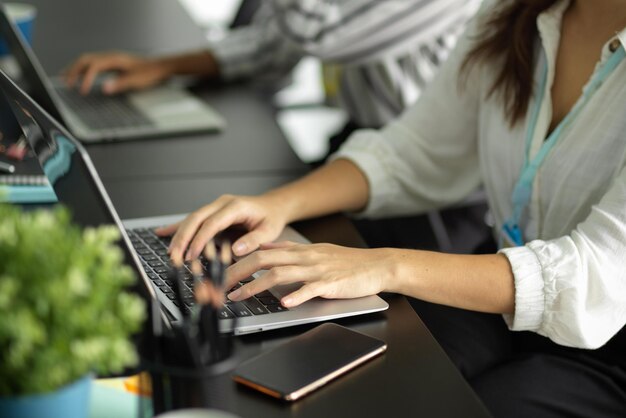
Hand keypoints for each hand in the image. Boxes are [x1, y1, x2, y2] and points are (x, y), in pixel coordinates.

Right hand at [64, 51, 169, 94]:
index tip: (82, 90)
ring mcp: (111, 59)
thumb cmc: (151, 73)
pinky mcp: (112, 63)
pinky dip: (83, 70)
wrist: (160, 67)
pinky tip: (80, 77)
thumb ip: (120, 84)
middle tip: (66, 84)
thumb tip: (105, 88)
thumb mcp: (137, 81)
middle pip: (85, 60)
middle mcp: (110, 57)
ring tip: (65, 79)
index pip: (94, 66)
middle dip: (73, 71)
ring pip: (87, 60)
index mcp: (115, 59)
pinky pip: (93, 64)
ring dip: (75, 69)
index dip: (86, 78)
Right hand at [155, 194, 289, 261]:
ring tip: (170, 252)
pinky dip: (177, 227)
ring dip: (178, 235)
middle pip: (196, 218)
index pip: (212, 222)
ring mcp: (215, 206)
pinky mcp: (211, 212)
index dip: (200, 239)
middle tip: (174, 256)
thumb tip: (235, 249)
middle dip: (183, 238)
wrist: (272, 206)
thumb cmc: (270, 218)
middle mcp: (222, 203)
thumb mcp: (269, 231)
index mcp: (236, 206)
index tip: (191, 254)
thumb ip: (253, 240)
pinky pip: (192, 220)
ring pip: (191, 219)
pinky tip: (162, 232)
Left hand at [225, 242, 394, 307]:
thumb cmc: (347, 262)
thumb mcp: (316, 250)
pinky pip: (310, 288)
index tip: (220, 270)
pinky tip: (284, 303)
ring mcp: (317, 270)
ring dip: (256, 286)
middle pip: (264, 260)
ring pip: (280, 274)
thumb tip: (267, 248)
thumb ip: (291, 249)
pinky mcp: (330, 283)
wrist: (376, 265)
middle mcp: (304, 257)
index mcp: (300, 250)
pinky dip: (296, 295)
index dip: (238, 260)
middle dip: (238, 272)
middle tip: (219, 285)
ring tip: (239, 297)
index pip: (262, 251)